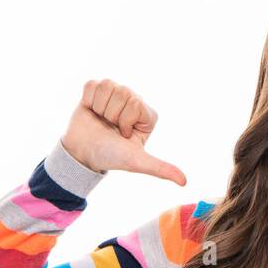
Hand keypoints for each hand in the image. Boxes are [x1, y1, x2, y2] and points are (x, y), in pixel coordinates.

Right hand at [60, 79, 186, 184]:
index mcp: (147, 115)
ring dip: (99, 107)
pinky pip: (93, 85)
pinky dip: (88, 100)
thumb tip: (184, 182)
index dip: (124, 121)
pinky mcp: (98, 90)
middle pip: (122, 92)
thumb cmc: (111, 156)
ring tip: (101, 120)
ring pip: (108, 86)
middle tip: (110, 128)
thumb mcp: (136, 162)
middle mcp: (134, 101)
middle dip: (111, 114)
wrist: (83, 153)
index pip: (135, 103)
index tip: (123, 135)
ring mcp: (116, 94)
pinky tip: (92, 111)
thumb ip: (160, 168)